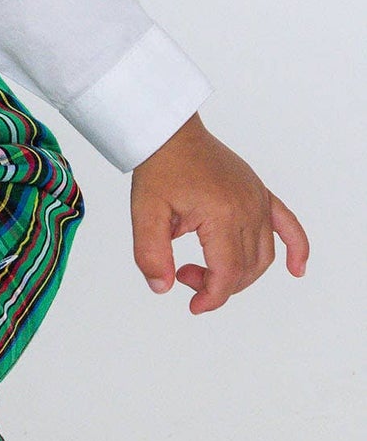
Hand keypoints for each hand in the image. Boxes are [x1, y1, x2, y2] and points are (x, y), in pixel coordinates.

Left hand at [130, 114, 308, 313]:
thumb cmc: (160, 168)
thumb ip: (150, 254)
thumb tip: (162, 287)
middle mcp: (248, 208)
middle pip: (246, 268)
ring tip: (201, 268)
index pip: (228, 272)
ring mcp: (258, 200)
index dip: (212, 297)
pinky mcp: (260, 194)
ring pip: (264, 254)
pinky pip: (288, 225)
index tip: (193, 306)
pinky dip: (297, 248)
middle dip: (217, 284)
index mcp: (223, 214)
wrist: (171, 134)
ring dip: (239, 274)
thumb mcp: (145, 213)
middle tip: (183, 274)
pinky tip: (296, 270)